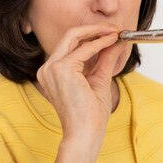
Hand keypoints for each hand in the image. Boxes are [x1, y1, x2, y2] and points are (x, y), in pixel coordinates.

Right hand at [37, 23, 127, 162]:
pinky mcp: (62, 69)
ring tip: (115, 32)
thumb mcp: (99, 80)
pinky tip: (112, 40)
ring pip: (74, 37)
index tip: (109, 33)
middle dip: (93, 29)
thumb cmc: (90, 116)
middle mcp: (47, 68)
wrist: (85, 134)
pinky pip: (84, 48)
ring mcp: (52, 68)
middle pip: (69, 36)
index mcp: (51, 72)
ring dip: (97, 32)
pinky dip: (100, 42)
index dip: (91, 35)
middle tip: (113, 28)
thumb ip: (104, 60)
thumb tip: (115, 42)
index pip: (70, 45)